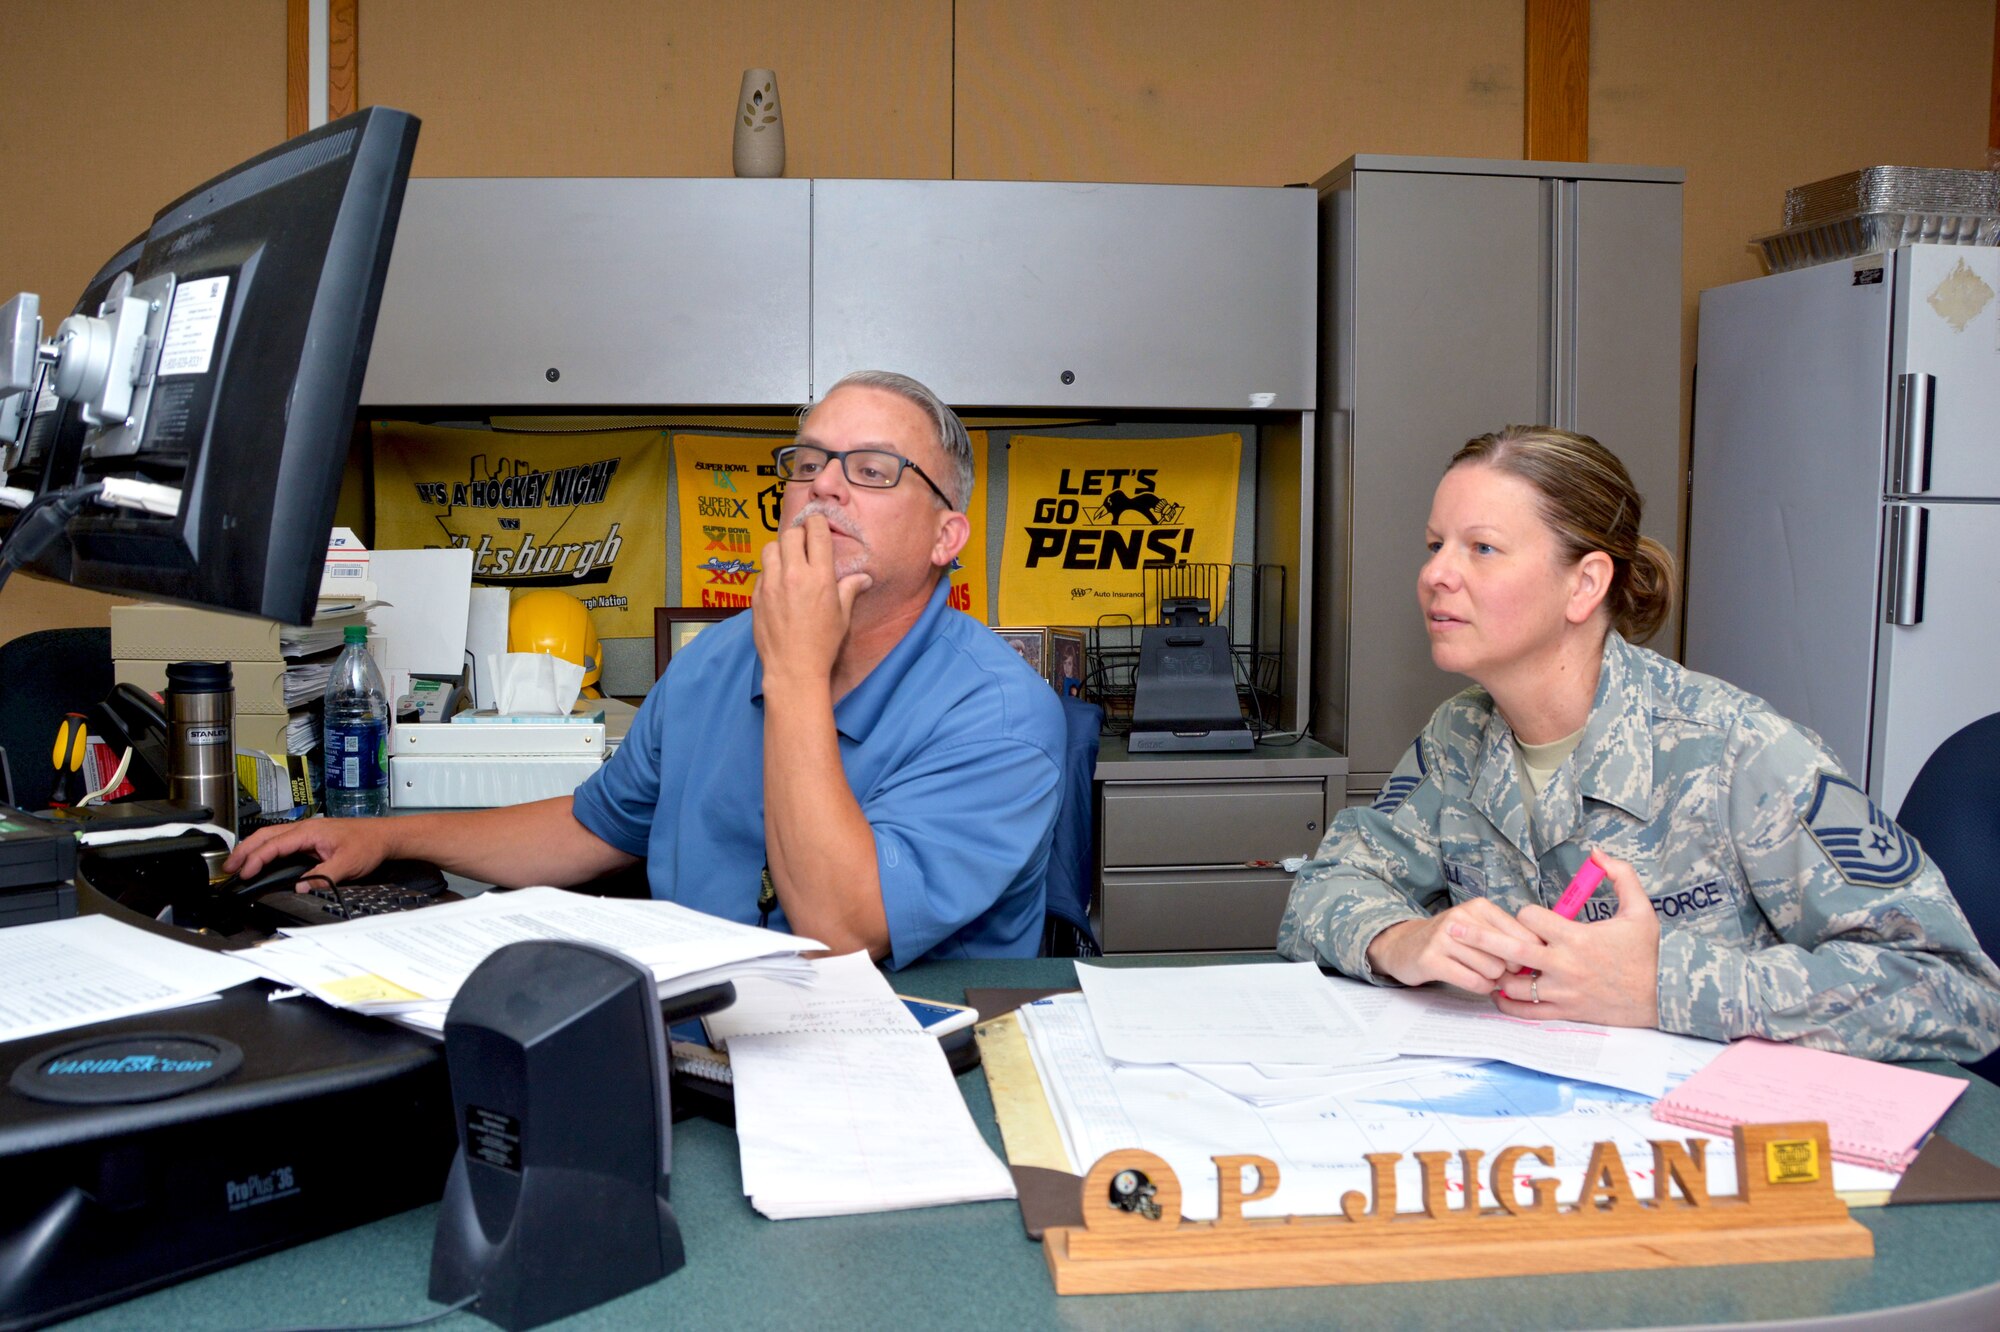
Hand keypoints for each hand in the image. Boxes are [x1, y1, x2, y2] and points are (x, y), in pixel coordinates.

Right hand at [225, 816, 393, 887]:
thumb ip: (323, 876)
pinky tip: (261, 861)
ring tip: (238, 865)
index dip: (256, 859)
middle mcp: (305, 829)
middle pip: (265, 836)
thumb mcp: (348, 864)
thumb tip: (300, 887)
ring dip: (252, 850)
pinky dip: (266, 851)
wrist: (385, 837)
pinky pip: (281, 843)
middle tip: (229, 868)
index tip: (245, 873)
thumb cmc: (369, 843)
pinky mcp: (310, 840)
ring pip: (271, 838)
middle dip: (244, 851)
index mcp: (309, 831)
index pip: (274, 845)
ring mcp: (306, 834)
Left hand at [753, 514, 871, 687]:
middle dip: (798, 534)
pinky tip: (778, 584)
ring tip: (788, 561)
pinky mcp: (757, 596)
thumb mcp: (842, 615)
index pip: (816, 533)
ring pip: (770, 548)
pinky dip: (769, 571)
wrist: (793, 667)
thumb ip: (850, 589)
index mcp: (818, 577)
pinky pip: (761, 572)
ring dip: (780, 549)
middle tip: (803, 543)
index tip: (817, 523)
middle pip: (790, 534)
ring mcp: (771, 585)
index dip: (817, 523)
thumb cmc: (822, 643)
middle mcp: (793, 575)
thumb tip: (863, 578)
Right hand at [1366, 897, 1549, 991]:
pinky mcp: (1432, 960)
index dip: (1526, 956)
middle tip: (1494, 969)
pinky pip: (1473, 982)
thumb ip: (1508, 937)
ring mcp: (1444, 938)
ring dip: (1491, 980)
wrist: (1405, 946)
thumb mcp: (1479, 928)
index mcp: (1479, 907)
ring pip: (1492, 971)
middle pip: (1509, 957)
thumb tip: (1541, 957)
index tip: (1518, 963)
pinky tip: (1470, 980)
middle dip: (1507, 970)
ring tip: (1477, 973)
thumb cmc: (1452, 940)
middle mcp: (1462, 919)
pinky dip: (1479, 987)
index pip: (1523, 936)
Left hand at [1491, 852, 1660, 1025]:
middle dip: (1479, 937)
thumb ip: (1620, 875)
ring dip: (1495, 972)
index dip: (1525, 914)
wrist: (1665, 995)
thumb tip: (1598, 852)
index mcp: (1576, 937)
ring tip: (1477, 964)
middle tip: (1453, 929)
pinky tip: (1496, 994)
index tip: (1530, 917)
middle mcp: (1563, 964)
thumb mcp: (1641, 908)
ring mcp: (1562, 991)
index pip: (1530, 918)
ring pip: (1513, 984)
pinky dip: (1507, 1004)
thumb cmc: (1649, 952)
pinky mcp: (1565, 1012)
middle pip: (1509, 948)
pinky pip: (1526, 1012)